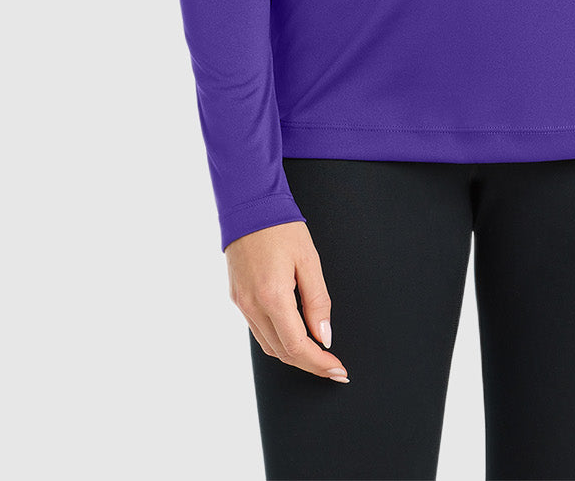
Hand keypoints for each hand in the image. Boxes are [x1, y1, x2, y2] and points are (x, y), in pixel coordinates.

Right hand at [226, 220, 350, 381]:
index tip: (337, 370)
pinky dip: (278, 340)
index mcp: (272, 296)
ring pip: (268, 346)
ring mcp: (241, 303)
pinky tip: (294, 335)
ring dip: (293, 355)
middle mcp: (252, 305)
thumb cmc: (281, 227)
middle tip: (332, 368)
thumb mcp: (309, 260)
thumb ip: (318, 301)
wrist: (249, 204)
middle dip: (309, 364)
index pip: (297, 346)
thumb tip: (324, 336)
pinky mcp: (237, 297)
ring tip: (317, 355)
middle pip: (282, 352)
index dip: (319, 363)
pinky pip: (258, 330)